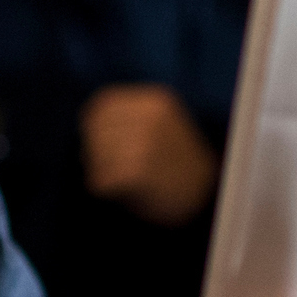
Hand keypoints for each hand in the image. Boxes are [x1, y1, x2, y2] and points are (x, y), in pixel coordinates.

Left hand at [80, 84, 219, 226]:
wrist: (208, 196)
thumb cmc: (178, 161)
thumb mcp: (162, 124)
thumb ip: (131, 117)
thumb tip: (87, 126)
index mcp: (155, 101)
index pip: (103, 104)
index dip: (93, 124)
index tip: (98, 142)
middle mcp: (150, 118)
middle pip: (96, 130)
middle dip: (94, 150)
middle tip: (105, 167)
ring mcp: (144, 143)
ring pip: (96, 155)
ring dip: (97, 170)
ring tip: (112, 180)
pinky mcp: (138, 172)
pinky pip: (100, 179)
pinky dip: (101, 187)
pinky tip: (115, 192)